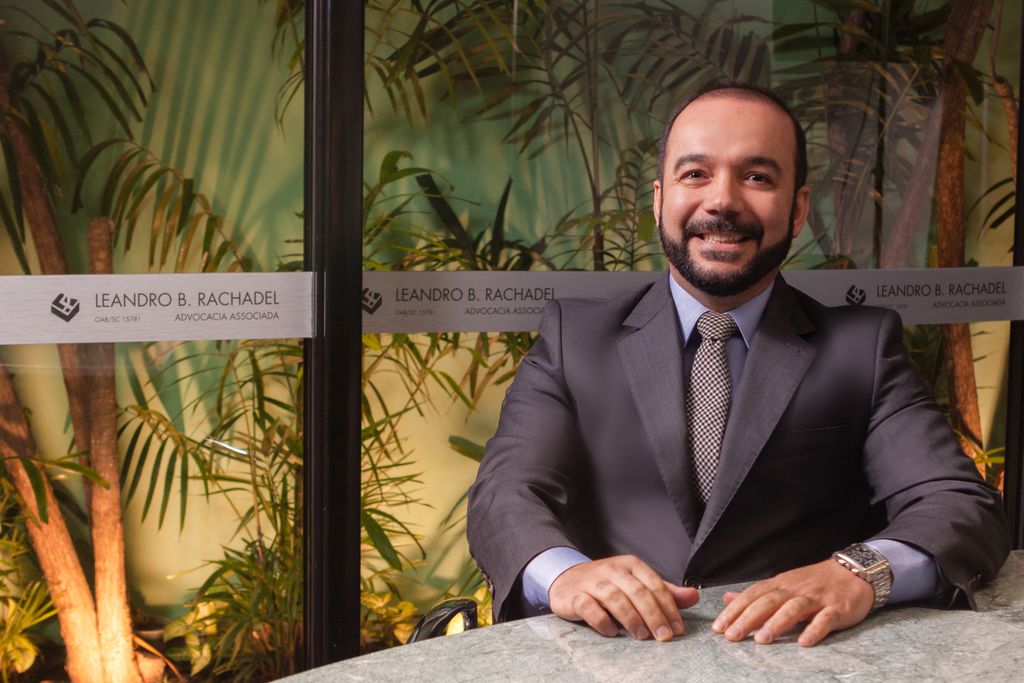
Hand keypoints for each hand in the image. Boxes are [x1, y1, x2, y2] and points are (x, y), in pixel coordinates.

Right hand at [548, 554, 698, 641]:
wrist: (567, 579)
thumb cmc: (607, 583)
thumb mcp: (636, 582)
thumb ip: (664, 591)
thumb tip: (694, 596)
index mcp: (631, 565)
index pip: (655, 584)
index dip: (669, 607)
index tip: (678, 628)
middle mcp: (612, 570)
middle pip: (637, 591)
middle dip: (654, 615)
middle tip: (664, 636)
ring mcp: (593, 582)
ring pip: (615, 598)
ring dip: (631, 619)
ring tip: (642, 637)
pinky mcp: (576, 596)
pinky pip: (589, 608)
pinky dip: (602, 621)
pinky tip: (612, 632)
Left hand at [711, 559, 873, 646]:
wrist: (853, 572)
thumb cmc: (815, 582)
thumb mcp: (783, 584)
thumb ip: (757, 594)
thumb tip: (728, 599)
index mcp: (780, 584)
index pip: (752, 595)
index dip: (734, 610)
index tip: (718, 627)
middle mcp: (795, 589)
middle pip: (768, 602)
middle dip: (748, 618)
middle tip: (732, 636)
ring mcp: (816, 598)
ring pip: (793, 609)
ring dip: (777, 623)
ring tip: (761, 639)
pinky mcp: (837, 608)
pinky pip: (825, 619)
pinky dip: (814, 630)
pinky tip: (804, 642)